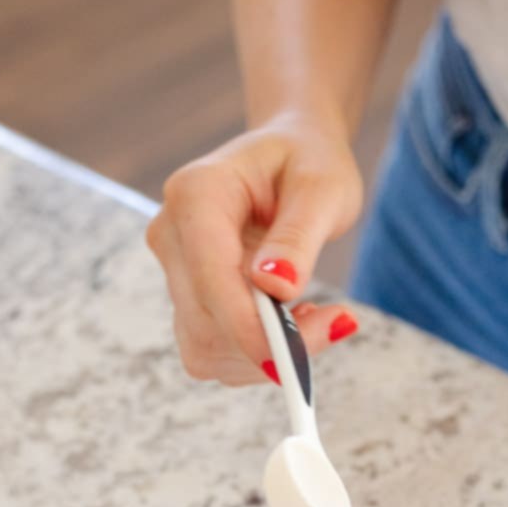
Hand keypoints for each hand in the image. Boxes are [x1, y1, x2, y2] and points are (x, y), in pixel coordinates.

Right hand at [145, 112, 363, 384]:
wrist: (289, 153)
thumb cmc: (308, 162)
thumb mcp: (322, 188)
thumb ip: (298, 236)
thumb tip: (276, 288)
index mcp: (196, 194)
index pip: (212, 280)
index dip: (252, 329)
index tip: (302, 351)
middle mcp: (171, 232)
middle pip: (205, 323)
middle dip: (270, 344)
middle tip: (337, 322)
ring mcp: (173, 268)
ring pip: (204, 347)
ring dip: (263, 353)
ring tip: (314, 316)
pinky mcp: (185, 295)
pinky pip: (212, 349)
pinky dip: (254, 352)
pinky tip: (289, 320)